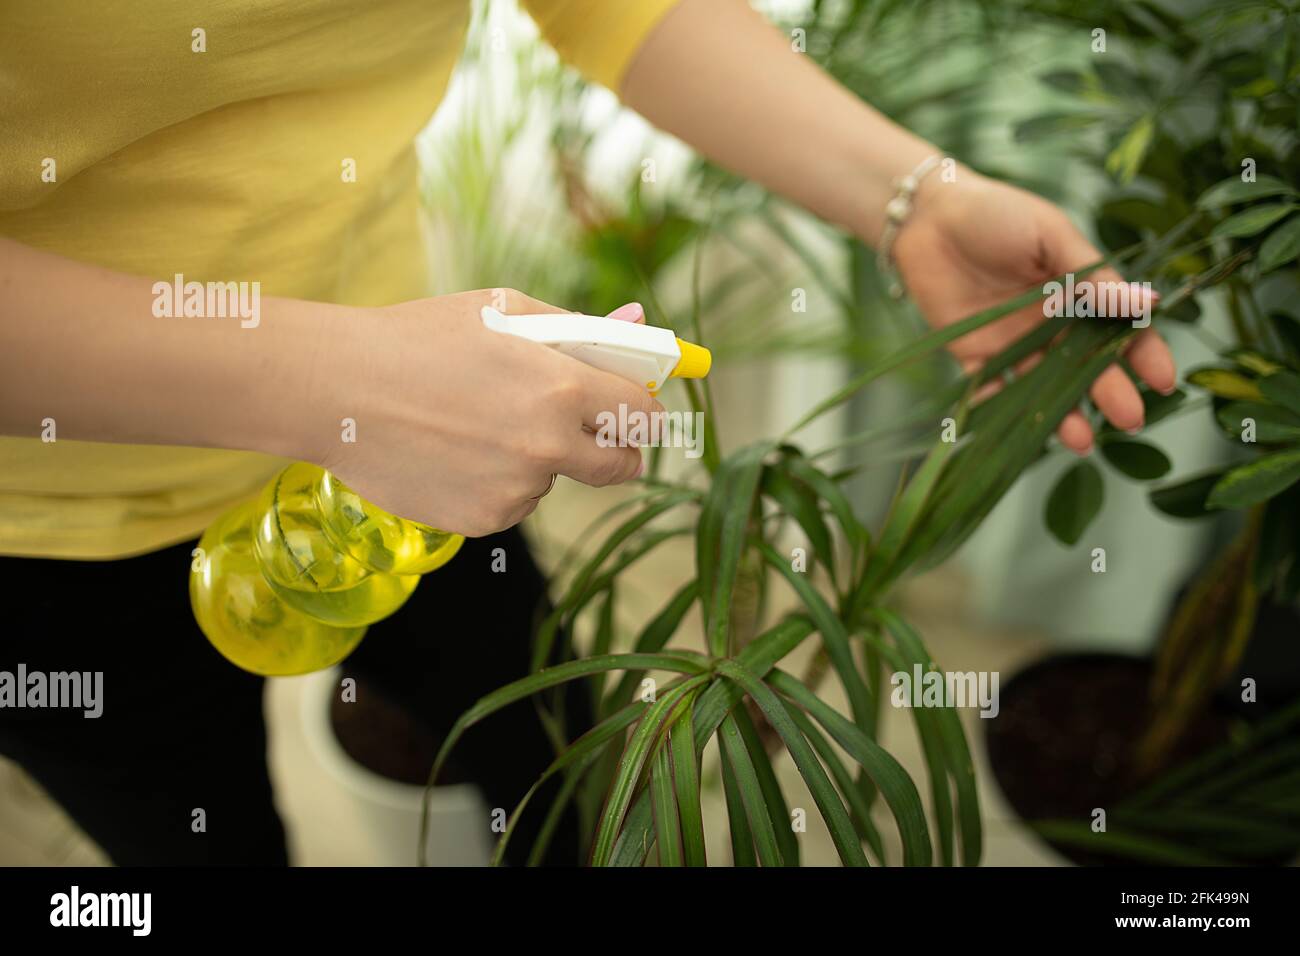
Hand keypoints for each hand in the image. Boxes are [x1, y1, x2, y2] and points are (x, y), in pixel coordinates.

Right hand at [311, 290, 658, 536]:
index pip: (643, 414)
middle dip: (618, 451)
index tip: (637, 409)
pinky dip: (498, 482)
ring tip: (477, 423)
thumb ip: (578, 326)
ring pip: (554, 481)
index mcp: (562, 389)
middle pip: (621, 466)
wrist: (338, 391)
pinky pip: (512, 502)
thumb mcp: (503, 309)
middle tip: (591, 434)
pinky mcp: (483, 521)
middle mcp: (547, 448)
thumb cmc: (421, 338)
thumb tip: (637, 328)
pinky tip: (455, 451)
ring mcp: (516, 490)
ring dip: (538, 459)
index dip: (644, 410)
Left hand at [892, 172, 1175, 453]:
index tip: (1163, 382)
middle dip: (1109, 393)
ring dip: (1061, 413)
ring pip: (1042, 384)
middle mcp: (1047, 322)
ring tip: (1081, 440)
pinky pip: (988, 387)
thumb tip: (1147, 302)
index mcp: (1075, 291)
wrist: (926, 214)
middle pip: (1084, 364)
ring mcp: (1011, 341)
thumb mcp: (1050, 234)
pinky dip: (998, 408)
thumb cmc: (996, 213)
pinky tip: (1016, 427)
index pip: (1119, 328)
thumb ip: (1091, 273)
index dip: (1143, 354)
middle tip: (1129, 420)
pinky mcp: (972, 352)